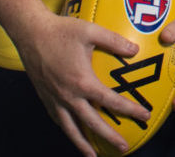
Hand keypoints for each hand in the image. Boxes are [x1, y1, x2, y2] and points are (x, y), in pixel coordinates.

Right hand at [10, 12, 150, 156]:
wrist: (30, 32)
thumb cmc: (61, 30)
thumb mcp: (91, 31)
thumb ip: (114, 41)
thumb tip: (135, 50)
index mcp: (82, 81)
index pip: (110, 101)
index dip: (129, 110)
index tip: (144, 116)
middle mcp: (68, 95)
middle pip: (92, 123)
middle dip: (109, 137)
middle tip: (123, 147)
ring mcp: (55, 99)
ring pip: (70, 128)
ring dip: (82, 144)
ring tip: (93, 156)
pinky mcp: (45, 97)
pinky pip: (58, 120)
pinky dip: (67, 130)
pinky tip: (73, 134)